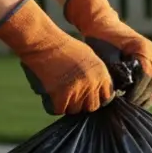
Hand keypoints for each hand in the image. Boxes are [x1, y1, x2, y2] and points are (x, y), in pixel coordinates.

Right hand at [0, 0, 114, 114]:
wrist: (44, 42)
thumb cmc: (63, 47)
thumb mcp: (89, 57)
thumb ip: (96, 75)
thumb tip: (98, 91)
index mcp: (101, 73)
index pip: (107, 97)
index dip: (96, 98)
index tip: (86, 95)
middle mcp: (92, 83)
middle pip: (92, 107)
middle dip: (82, 104)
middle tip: (71, 96)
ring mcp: (77, 90)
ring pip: (75, 110)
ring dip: (67, 105)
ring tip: (60, 94)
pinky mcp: (61, 95)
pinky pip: (59, 110)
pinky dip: (54, 106)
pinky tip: (51, 96)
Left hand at [64, 0, 151, 108]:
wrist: (101, 24)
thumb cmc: (100, 39)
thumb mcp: (105, 56)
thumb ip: (115, 73)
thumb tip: (119, 93)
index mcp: (144, 48)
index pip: (145, 75)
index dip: (136, 91)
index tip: (125, 101)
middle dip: (141, 96)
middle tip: (127, 107)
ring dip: (144, 96)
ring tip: (130, 106)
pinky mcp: (150, 63)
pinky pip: (151, 81)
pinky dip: (144, 92)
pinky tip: (133, 100)